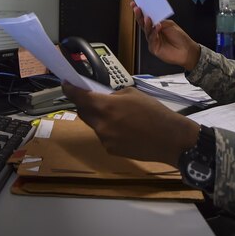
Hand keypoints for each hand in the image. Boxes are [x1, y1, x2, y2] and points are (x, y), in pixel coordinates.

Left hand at [61, 83, 199, 165]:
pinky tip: (126, 130)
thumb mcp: (133, 94)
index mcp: (106, 106)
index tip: (66, 85)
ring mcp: (105, 139)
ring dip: (100, 119)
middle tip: (97, 100)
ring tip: (121, 118)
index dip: (70, 90)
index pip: (79, 97)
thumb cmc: (154, 112)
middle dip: (87, 105)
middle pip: (83, 112)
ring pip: (94, 125)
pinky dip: (110, 131)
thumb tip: (106, 98)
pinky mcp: (111, 150)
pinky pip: (104, 136)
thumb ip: (115, 95)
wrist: (168, 138)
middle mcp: (101, 124)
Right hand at [131, 1, 200, 70]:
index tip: (135, 4)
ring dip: (147, 24)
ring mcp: (153, 40)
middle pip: (143, 24)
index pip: (146, 17)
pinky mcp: (153, 48)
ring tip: (147, 18)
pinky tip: (157, 28)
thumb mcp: (170, 25)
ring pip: (146, 31)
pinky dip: (154, 33)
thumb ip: (160, 20)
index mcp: (157, 25)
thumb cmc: (180, 38)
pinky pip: (151, 39)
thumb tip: (151, 15)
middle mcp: (153, 32)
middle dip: (139, 15)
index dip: (141, 11)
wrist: (186, 50)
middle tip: (137, 9)